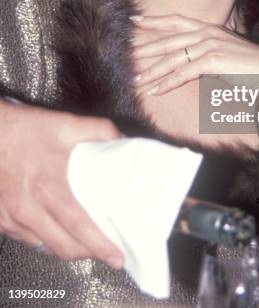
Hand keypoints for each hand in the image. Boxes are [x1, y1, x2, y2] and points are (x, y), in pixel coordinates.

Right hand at [0, 99, 123, 267]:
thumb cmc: (24, 129)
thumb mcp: (65, 125)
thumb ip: (100, 130)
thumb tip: (124, 139)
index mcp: (48, 187)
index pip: (79, 226)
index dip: (100, 245)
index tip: (117, 257)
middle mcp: (28, 208)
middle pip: (63, 247)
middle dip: (88, 255)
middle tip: (107, 253)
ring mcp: (11, 217)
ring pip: (44, 248)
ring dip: (66, 249)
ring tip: (86, 244)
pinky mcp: (1, 219)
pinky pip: (26, 240)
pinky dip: (45, 242)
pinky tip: (57, 234)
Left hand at [131, 14, 258, 94]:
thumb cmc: (252, 69)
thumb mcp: (226, 57)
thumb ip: (207, 56)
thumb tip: (190, 64)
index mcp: (211, 28)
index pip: (176, 21)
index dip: (155, 20)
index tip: (134, 21)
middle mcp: (208, 32)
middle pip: (169, 39)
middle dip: (146, 48)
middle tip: (126, 55)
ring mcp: (211, 44)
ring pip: (173, 58)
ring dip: (153, 71)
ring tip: (137, 80)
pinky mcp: (214, 60)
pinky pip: (184, 72)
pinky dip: (167, 82)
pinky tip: (155, 90)